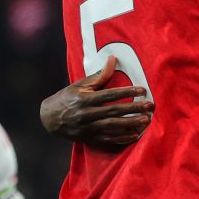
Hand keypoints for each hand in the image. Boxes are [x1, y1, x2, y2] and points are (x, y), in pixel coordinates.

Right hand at [40, 56, 154, 149]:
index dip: (127, 92)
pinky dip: (122, 138)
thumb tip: (113, 59)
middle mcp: (86, 114)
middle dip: (134, 109)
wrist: (49, 119)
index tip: (142, 90)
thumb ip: (99, 75)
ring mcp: (88, 128)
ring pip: (112, 127)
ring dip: (130, 124)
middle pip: (114, 111)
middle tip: (150, 107)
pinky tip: (135, 135)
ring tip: (146, 121)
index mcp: (84, 99)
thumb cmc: (67, 98)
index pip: (109, 95)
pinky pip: (108, 140)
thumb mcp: (80, 85)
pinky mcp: (89, 139)